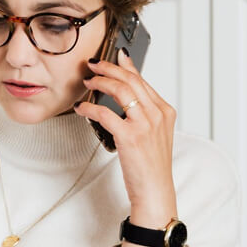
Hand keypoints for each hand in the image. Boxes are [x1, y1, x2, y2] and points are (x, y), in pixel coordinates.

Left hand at [75, 48, 177, 246]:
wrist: (155, 191)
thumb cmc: (152, 166)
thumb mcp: (155, 135)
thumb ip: (144, 114)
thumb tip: (125, 98)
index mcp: (165, 111)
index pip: (143, 80)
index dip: (126, 66)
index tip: (115, 56)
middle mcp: (157, 114)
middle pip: (130, 80)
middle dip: (109, 68)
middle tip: (93, 64)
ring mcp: (145, 124)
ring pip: (120, 90)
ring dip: (100, 81)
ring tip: (88, 81)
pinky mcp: (130, 136)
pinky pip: (105, 113)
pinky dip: (90, 107)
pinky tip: (81, 108)